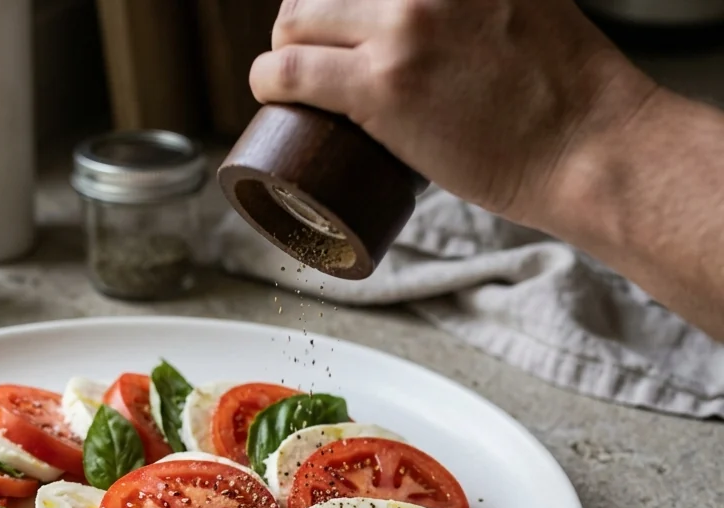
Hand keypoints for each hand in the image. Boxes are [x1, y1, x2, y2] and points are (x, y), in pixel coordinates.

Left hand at [249, 0, 658, 227]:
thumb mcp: (527, 4)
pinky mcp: (380, 86)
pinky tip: (267, 92)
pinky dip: (265, 80)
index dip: (342, 1)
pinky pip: (286, 72)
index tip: (338, 25)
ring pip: (296, 22)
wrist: (589, 145)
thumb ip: (481, 1)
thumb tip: (459, 16)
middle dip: (306, 21)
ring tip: (290, 81)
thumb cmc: (566, 94)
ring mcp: (403, 28)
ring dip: (283, 50)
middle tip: (312, 57)